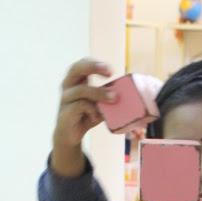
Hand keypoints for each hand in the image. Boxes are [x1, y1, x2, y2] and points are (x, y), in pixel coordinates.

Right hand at [52, 58, 115, 176]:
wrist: (70, 135)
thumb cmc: (86, 115)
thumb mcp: (100, 105)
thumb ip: (109, 98)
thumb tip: (133, 98)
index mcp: (76, 80)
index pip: (83, 64)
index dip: (95, 64)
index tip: (111, 71)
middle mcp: (68, 86)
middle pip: (76, 69)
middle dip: (93, 67)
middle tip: (110, 73)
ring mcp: (66, 99)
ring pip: (81, 90)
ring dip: (99, 93)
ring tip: (114, 99)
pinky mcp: (66, 112)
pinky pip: (79, 106)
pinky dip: (91, 110)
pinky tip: (97, 116)